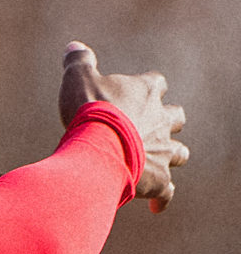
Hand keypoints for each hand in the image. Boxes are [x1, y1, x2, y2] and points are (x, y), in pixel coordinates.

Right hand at [57, 41, 187, 211]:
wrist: (99, 148)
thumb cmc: (90, 111)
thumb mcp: (77, 79)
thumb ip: (78, 62)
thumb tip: (74, 47)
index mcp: (145, 92)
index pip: (156, 82)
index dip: (147, 86)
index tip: (135, 91)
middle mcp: (161, 120)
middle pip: (176, 116)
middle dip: (168, 121)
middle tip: (151, 126)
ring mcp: (162, 150)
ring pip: (180, 153)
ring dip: (171, 156)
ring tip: (158, 161)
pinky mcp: (157, 178)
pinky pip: (166, 191)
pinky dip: (161, 198)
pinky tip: (154, 205)